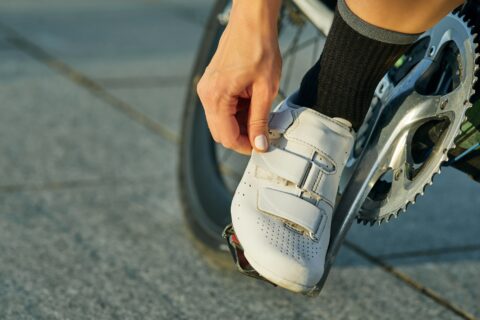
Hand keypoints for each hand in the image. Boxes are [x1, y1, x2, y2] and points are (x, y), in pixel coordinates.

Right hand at [196, 0, 281, 154]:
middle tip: (263, 132)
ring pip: (220, 122)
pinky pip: (220, 109)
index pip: (227, 137)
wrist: (251, 23)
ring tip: (260, 114)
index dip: (245, 146)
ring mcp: (206, 89)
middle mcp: (206, 94)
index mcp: (217, 96)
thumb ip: (260, 120)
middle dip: (242, 136)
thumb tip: (259, 144)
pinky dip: (235, 113)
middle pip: (220, 132)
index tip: (261, 146)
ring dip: (239, 124)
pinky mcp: (211, 85)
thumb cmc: (259, 48)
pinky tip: (252, 104)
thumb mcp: (266, 89)